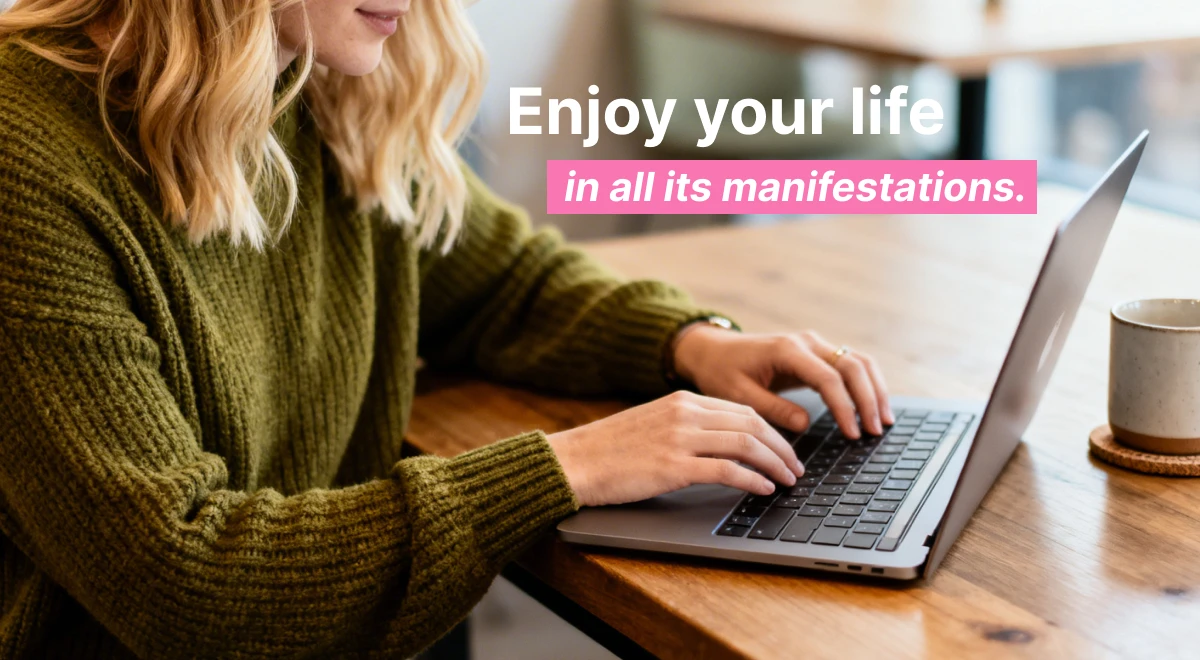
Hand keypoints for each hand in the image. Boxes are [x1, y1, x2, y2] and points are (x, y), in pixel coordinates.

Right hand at [547, 391, 804, 506]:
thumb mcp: (652, 425)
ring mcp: (680, 438)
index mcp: (681, 400)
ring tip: (788, 480)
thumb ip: (685, 428)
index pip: (741, 409)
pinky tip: (763, 489)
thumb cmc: (608, 450)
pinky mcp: (673, 465)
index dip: (771, 430)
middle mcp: (685, 413)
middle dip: (781, 447)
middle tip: (796, 467)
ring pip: (746, 444)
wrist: (574, 460)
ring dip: (774, 464)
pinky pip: (727, 470)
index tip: (784, 448)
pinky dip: (752, 479)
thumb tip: (721, 445)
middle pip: (752, 423)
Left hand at [672, 326, 893, 438]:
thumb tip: (805, 424)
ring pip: (857, 361)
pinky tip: (871, 407)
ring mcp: (814, 345)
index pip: (828, 378)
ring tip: (882, 421)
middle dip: (868, 398)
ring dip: (874, 389)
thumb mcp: (738, 395)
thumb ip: (772, 409)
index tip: (853, 433)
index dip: (844, 407)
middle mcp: (806, 342)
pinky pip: (850, 365)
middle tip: (874, 430)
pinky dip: (865, 384)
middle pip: (852, 365)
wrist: (713, 350)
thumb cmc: (722, 372)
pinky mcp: (816, 353)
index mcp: (787, 351)